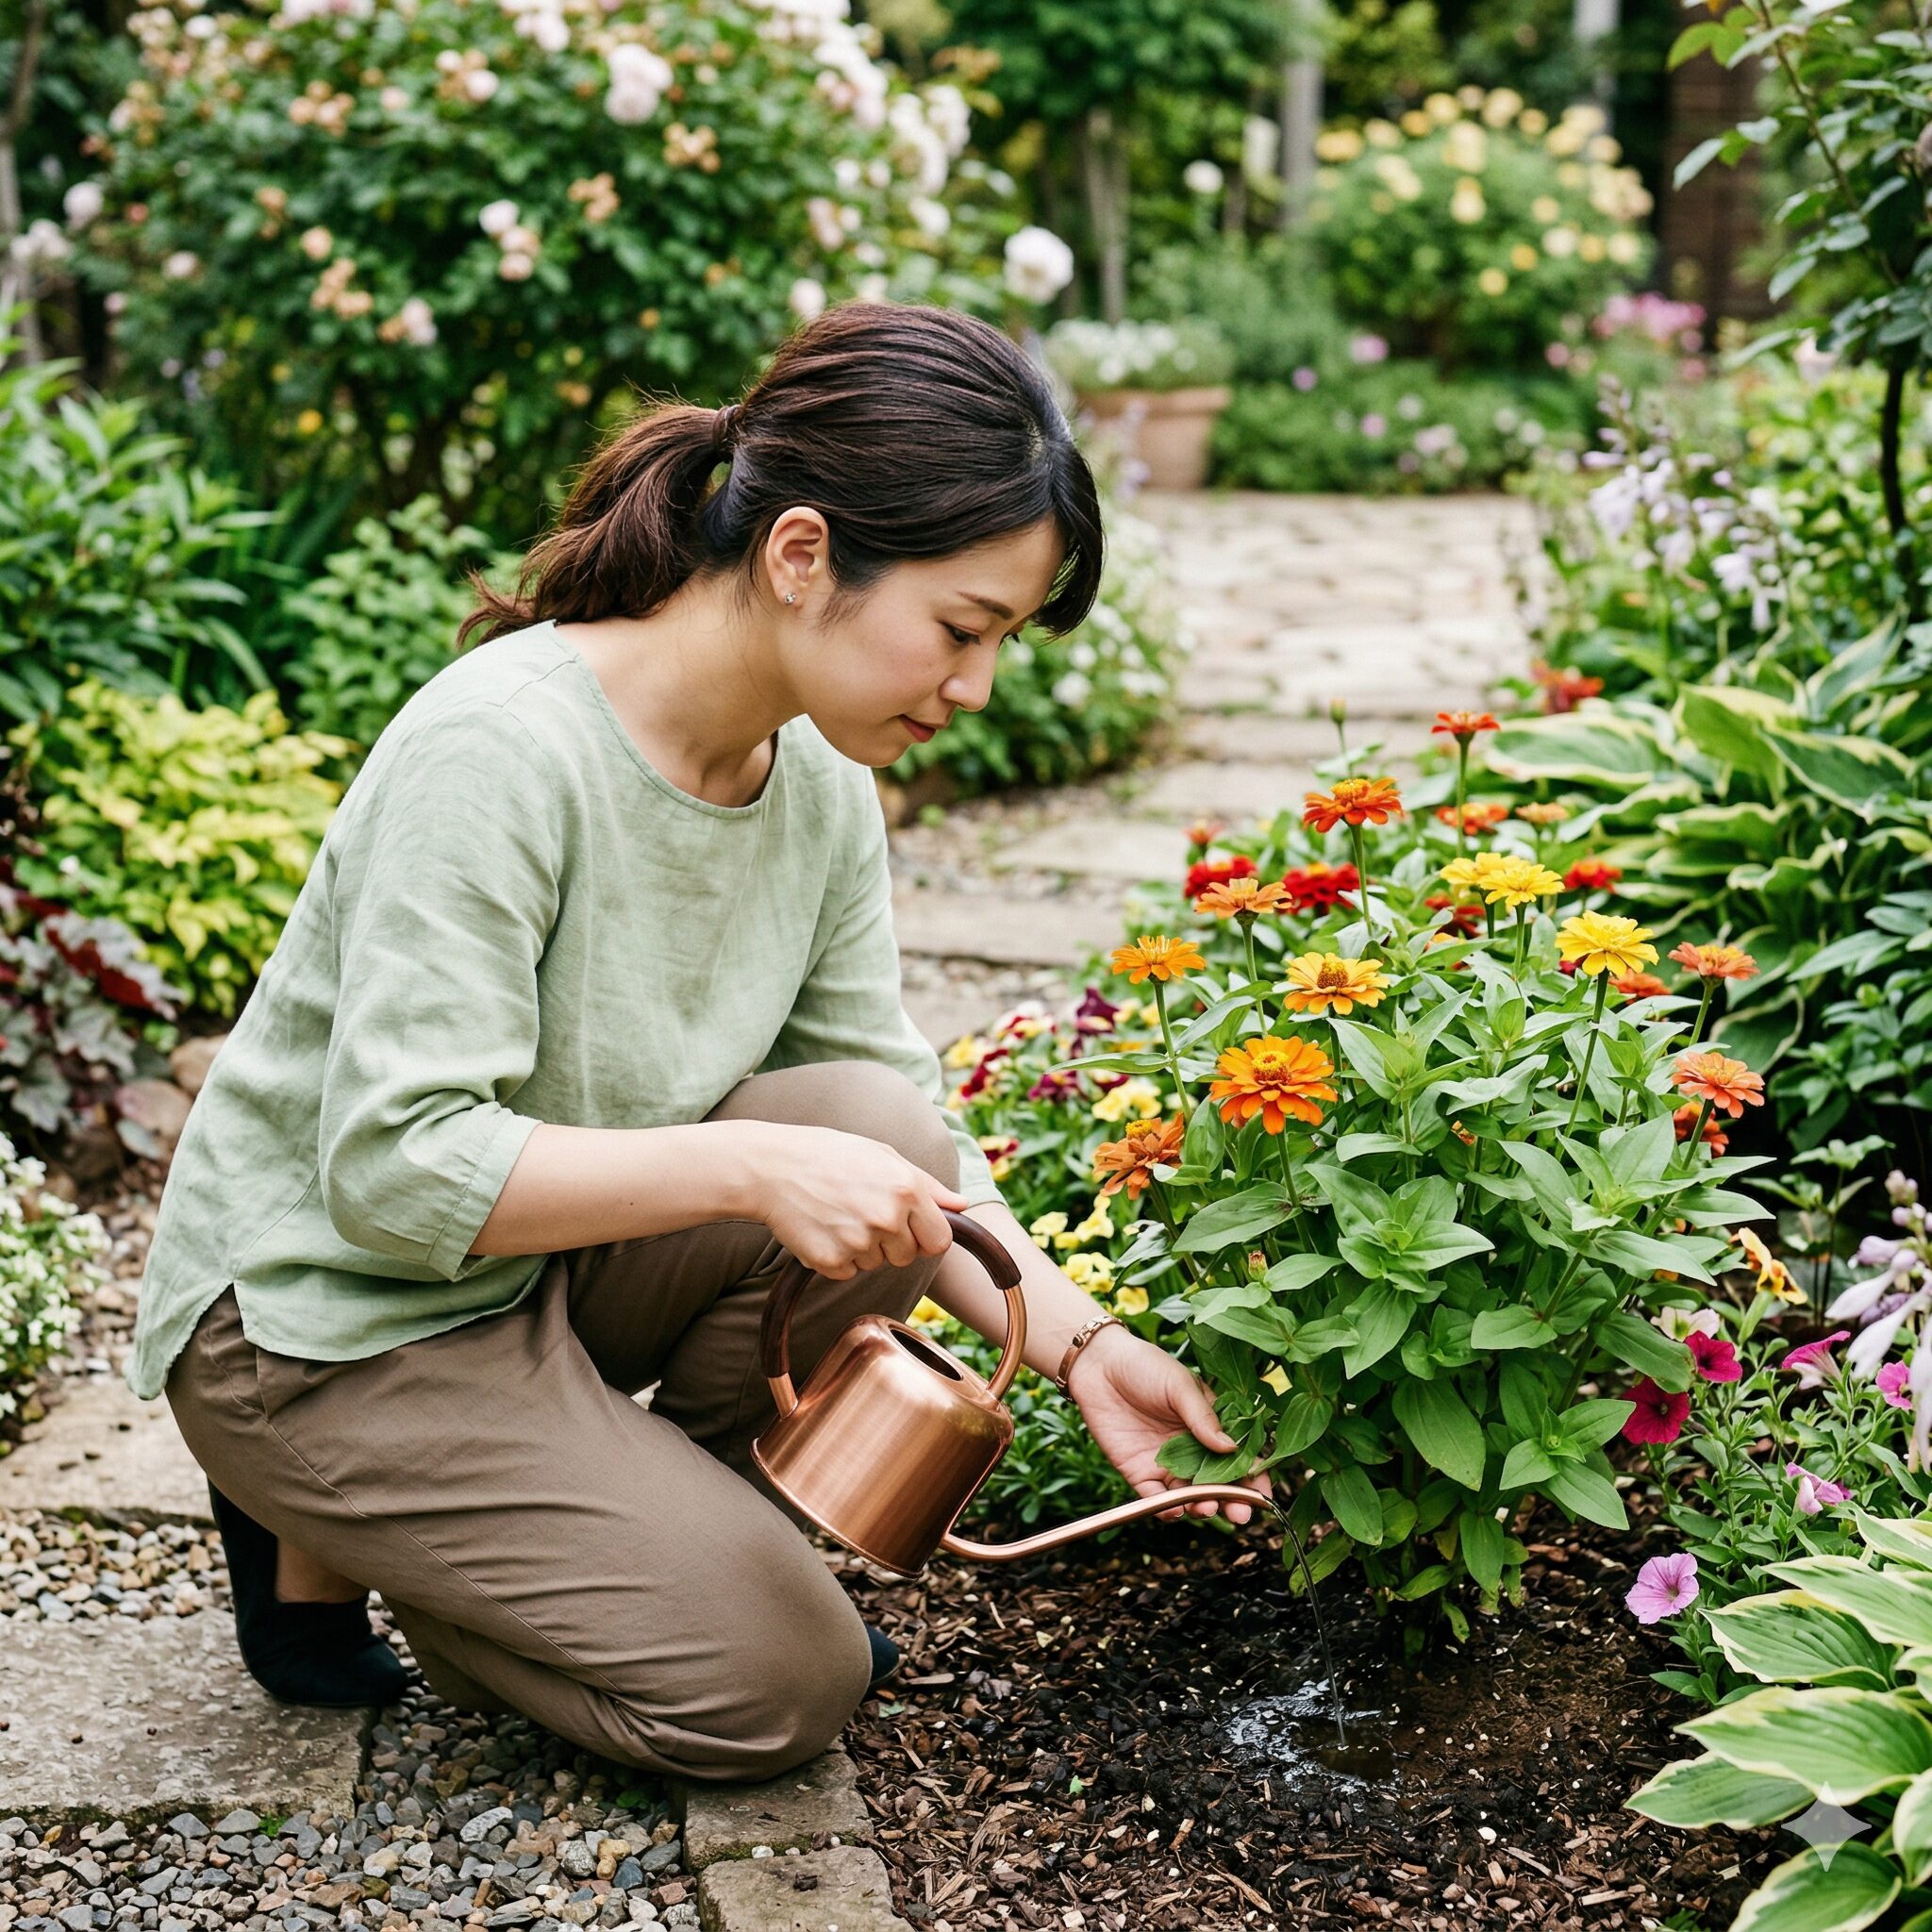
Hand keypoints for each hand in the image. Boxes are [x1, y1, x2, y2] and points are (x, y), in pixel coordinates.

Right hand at [747, 1123, 965, 1279]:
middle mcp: (887, 1218)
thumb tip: (963, 1205)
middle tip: (863, 1212)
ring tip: (839, 1215)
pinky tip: (823, 1229)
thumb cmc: (831, 1155)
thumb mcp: (884, 1156)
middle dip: (892, 1242)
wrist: (773, 1168)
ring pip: (876, 1264)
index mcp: (907, 1190)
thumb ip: (928, 1185)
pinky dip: (837, 1258)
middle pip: (908, 1257)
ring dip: (863, 1248)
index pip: (940, 1241)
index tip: (908, 1227)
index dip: (925, 1236)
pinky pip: (847, 1272)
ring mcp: (858, 1242)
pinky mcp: (830, 1261)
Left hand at [1065, 1324, 1271, 1524]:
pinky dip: (1167, 1509)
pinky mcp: (1139, 1473)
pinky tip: (1176, 1509)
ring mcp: (1166, 1464)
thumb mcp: (1179, 1385)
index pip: (1238, 1456)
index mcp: (1209, 1425)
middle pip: (1218, 1483)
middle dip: (1232, 1500)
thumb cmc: (1145, 1366)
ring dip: (1201, 1506)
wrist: (1097, 1366)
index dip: (1253, 1476)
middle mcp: (1192, 1449)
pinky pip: (1156, 1499)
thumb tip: (1231, 1448)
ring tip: (1205, 1508)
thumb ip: (1203, 1417)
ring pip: (1190, 1496)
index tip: (1263, 1493)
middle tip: (1239, 1513)